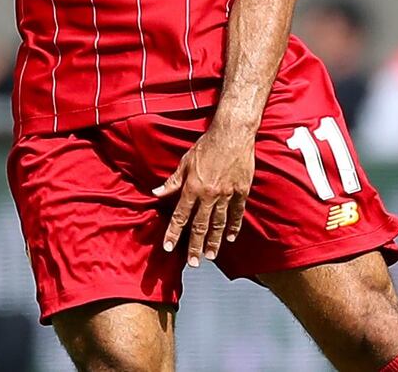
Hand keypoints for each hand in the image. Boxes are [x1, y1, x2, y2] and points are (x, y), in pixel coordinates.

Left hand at [153, 121, 254, 266]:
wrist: (232, 134)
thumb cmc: (206, 145)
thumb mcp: (185, 161)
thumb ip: (172, 181)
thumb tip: (155, 192)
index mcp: (193, 187)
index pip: (180, 216)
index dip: (173, 232)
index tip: (168, 247)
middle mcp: (209, 194)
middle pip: (200, 225)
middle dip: (194, 246)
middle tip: (192, 263)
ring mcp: (227, 194)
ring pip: (219, 223)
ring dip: (214, 241)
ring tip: (209, 256)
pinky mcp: (241, 191)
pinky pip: (237, 213)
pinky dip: (234, 226)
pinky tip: (230, 237)